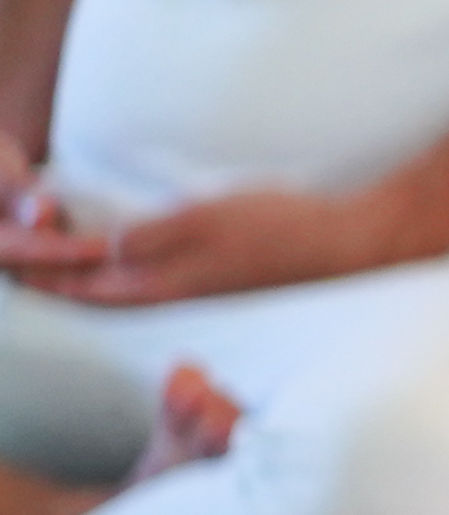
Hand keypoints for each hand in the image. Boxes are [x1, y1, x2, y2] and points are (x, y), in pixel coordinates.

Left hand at [0, 179, 406, 301]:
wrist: (349, 247)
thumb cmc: (282, 229)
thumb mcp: (209, 219)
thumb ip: (152, 236)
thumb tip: (104, 247)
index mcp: (161, 285)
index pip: (80, 285)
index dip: (38, 273)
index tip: (6, 259)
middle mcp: (171, 295)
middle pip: (92, 292)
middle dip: (49, 277)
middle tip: (15, 257)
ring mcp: (193, 291)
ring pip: (116, 288)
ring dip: (81, 275)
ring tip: (53, 257)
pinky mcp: (212, 282)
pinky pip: (143, 282)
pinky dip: (114, 272)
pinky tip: (116, 259)